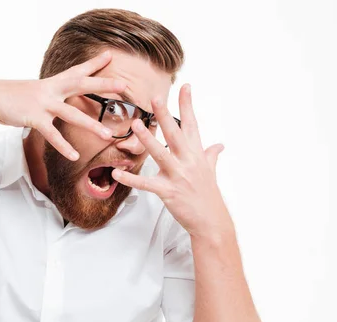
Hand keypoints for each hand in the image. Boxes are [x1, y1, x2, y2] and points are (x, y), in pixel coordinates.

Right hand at [0, 50, 126, 160]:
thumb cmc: (11, 95)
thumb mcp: (34, 90)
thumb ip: (50, 92)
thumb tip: (59, 96)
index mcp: (52, 82)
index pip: (76, 70)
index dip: (94, 64)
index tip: (110, 57)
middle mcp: (51, 89)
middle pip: (81, 84)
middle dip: (103, 85)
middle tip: (123, 86)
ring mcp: (43, 103)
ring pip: (72, 114)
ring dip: (91, 125)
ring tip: (107, 135)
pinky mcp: (33, 117)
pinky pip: (52, 134)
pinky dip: (64, 146)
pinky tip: (75, 156)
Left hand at [111, 84, 232, 236]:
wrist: (211, 220)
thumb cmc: (208, 194)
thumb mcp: (210, 171)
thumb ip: (211, 155)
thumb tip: (219, 145)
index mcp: (197, 153)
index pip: (191, 124)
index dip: (187, 105)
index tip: (184, 86)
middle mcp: (188, 161)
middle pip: (175, 133)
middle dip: (165, 115)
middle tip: (155, 97)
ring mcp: (178, 176)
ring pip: (160, 154)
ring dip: (147, 139)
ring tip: (135, 125)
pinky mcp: (168, 192)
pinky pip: (147, 184)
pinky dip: (131, 178)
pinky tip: (117, 172)